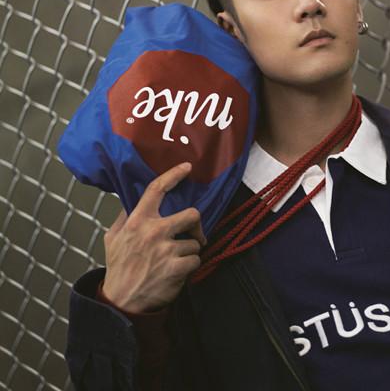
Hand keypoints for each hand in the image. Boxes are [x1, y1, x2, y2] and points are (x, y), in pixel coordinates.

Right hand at [102, 162, 206, 313]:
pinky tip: (177, 271)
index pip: (156, 190)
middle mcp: (153, 232)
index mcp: (137, 221)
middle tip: (193, 234)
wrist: (121, 301)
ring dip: (188, 252)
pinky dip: (190, 266)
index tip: (186, 168)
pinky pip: (196, 259)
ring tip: (173, 261)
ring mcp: (166, 250)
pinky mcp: (177, 268)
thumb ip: (125, 217)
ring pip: (194, 242)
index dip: (173, 175)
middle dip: (196, 225)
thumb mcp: (113, 238)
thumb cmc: (118, 268)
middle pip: (192, 215)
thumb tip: (133, 201)